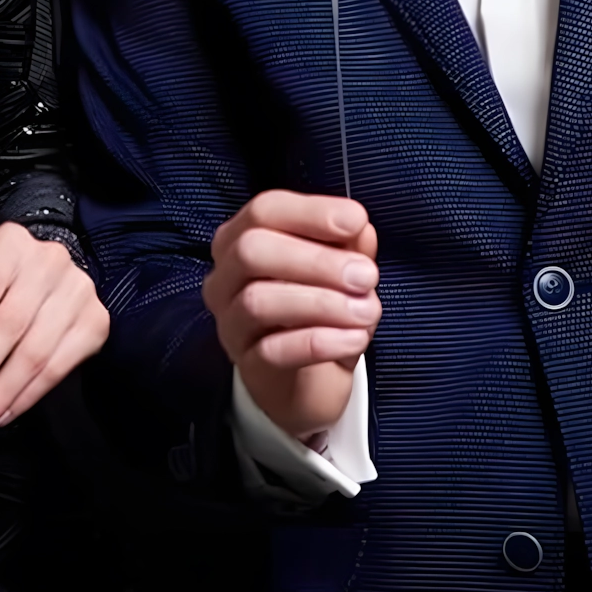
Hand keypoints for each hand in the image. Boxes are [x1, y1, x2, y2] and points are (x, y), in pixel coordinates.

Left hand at [0, 221, 108, 438]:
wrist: (50, 279)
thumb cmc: (5, 287)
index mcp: (12, 245)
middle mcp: (49, 261)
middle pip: (12, 324)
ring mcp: (77, 290)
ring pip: (35, 352)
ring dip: (3, 394)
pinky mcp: (95, 320)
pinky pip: (58, 368)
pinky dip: (28, 396)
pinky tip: (8, 410)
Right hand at [204, 190, 378, 442]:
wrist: (309, 381)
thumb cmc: (320, 307)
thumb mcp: (339, 268)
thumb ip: (347, 243)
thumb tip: (359, 228)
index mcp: (242, 236)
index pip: (264, 210)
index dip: (310, 212)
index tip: (356, 221)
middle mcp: (225, 276)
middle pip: (251, 251)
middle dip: (315, 260)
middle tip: (366, 275)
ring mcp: (230, 323)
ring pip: (258, 302)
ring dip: (322, 303)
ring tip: (366, 311)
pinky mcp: (245, 365)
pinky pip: (273, 350)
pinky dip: (320, 342)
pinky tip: (355, 339)